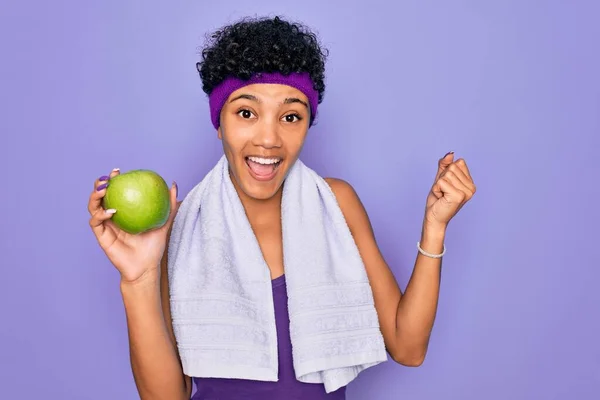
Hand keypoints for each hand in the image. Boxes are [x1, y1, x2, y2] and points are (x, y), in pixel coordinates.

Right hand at [87, 168, 178, 283]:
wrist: (146, 267)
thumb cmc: (154, 246)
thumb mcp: (164, 222)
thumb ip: (169, 204)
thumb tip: (174, 184)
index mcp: (123, 211)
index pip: (115, 191)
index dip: (113, 179)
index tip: (118, 171)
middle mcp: (111, 217)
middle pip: (99, 196)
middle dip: (99, 184)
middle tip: (108, 178)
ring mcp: (105, 226)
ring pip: (93, 207)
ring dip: (95, 196)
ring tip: (104, 189)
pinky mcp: (101, 236)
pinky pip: (96, 223)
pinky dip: (100, 215)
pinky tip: (111, 211)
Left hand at [424, 152, 475, 229]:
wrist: (434, 217)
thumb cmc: (438, 199)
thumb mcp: (441, 178)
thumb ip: (445, 165)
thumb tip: (451, 153)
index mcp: (470, 183)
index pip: (458, 163)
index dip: (446, 172)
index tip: (446, 186)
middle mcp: (471, 187)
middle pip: (452, 167)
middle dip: (442, 178)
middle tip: (443, 192)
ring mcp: (466, 192)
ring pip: (446, 174)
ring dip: (438, 184)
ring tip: (442, 195)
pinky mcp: (458, 196)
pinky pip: (442, 182)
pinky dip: (436, 189)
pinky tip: (441, 198)